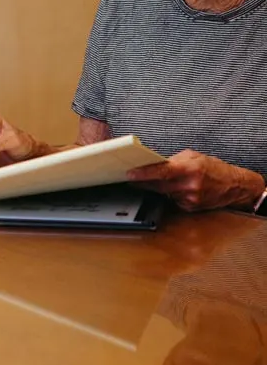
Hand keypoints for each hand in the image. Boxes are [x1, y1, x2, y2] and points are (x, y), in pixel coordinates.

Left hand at [127, 149, 262, 212]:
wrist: (233, 185)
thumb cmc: (213, 167)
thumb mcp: (193, 157)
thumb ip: (173, 161)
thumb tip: (153, 164)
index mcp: (189, 169)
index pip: (161, 171)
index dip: (144, 173)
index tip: (130, 174)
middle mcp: (189, 185)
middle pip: (158, 185)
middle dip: (143, 182)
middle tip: (130, 177)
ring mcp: (190, 199)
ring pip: (163, 193)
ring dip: (158, 188)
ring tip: (161, 180)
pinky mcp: (190, 208)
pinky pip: (172, 200)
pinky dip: (170, 194)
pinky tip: (176, 189)